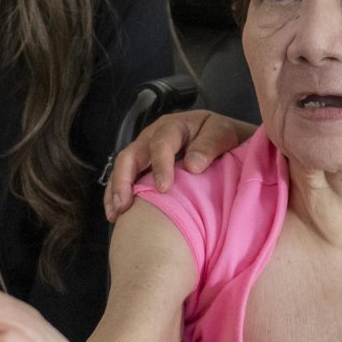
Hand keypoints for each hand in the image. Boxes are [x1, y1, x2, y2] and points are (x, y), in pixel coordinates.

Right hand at [103, 111, 253, 221]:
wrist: (226, 143)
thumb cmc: (224, 138)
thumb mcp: (223, 133)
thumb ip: (210, 145)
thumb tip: (192, 165)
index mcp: (174, 126)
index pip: (161, 142)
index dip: (160, 165)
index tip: (164, 188)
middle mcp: (153, 137)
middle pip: (131, 155)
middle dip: (124, 180)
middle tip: (125, 204)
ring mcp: (145, 153)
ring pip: (123, 169)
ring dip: (116, 191)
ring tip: (115, 214)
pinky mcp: (143, 168)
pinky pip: (125, 180)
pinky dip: (117, 196)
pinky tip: (116, 215)